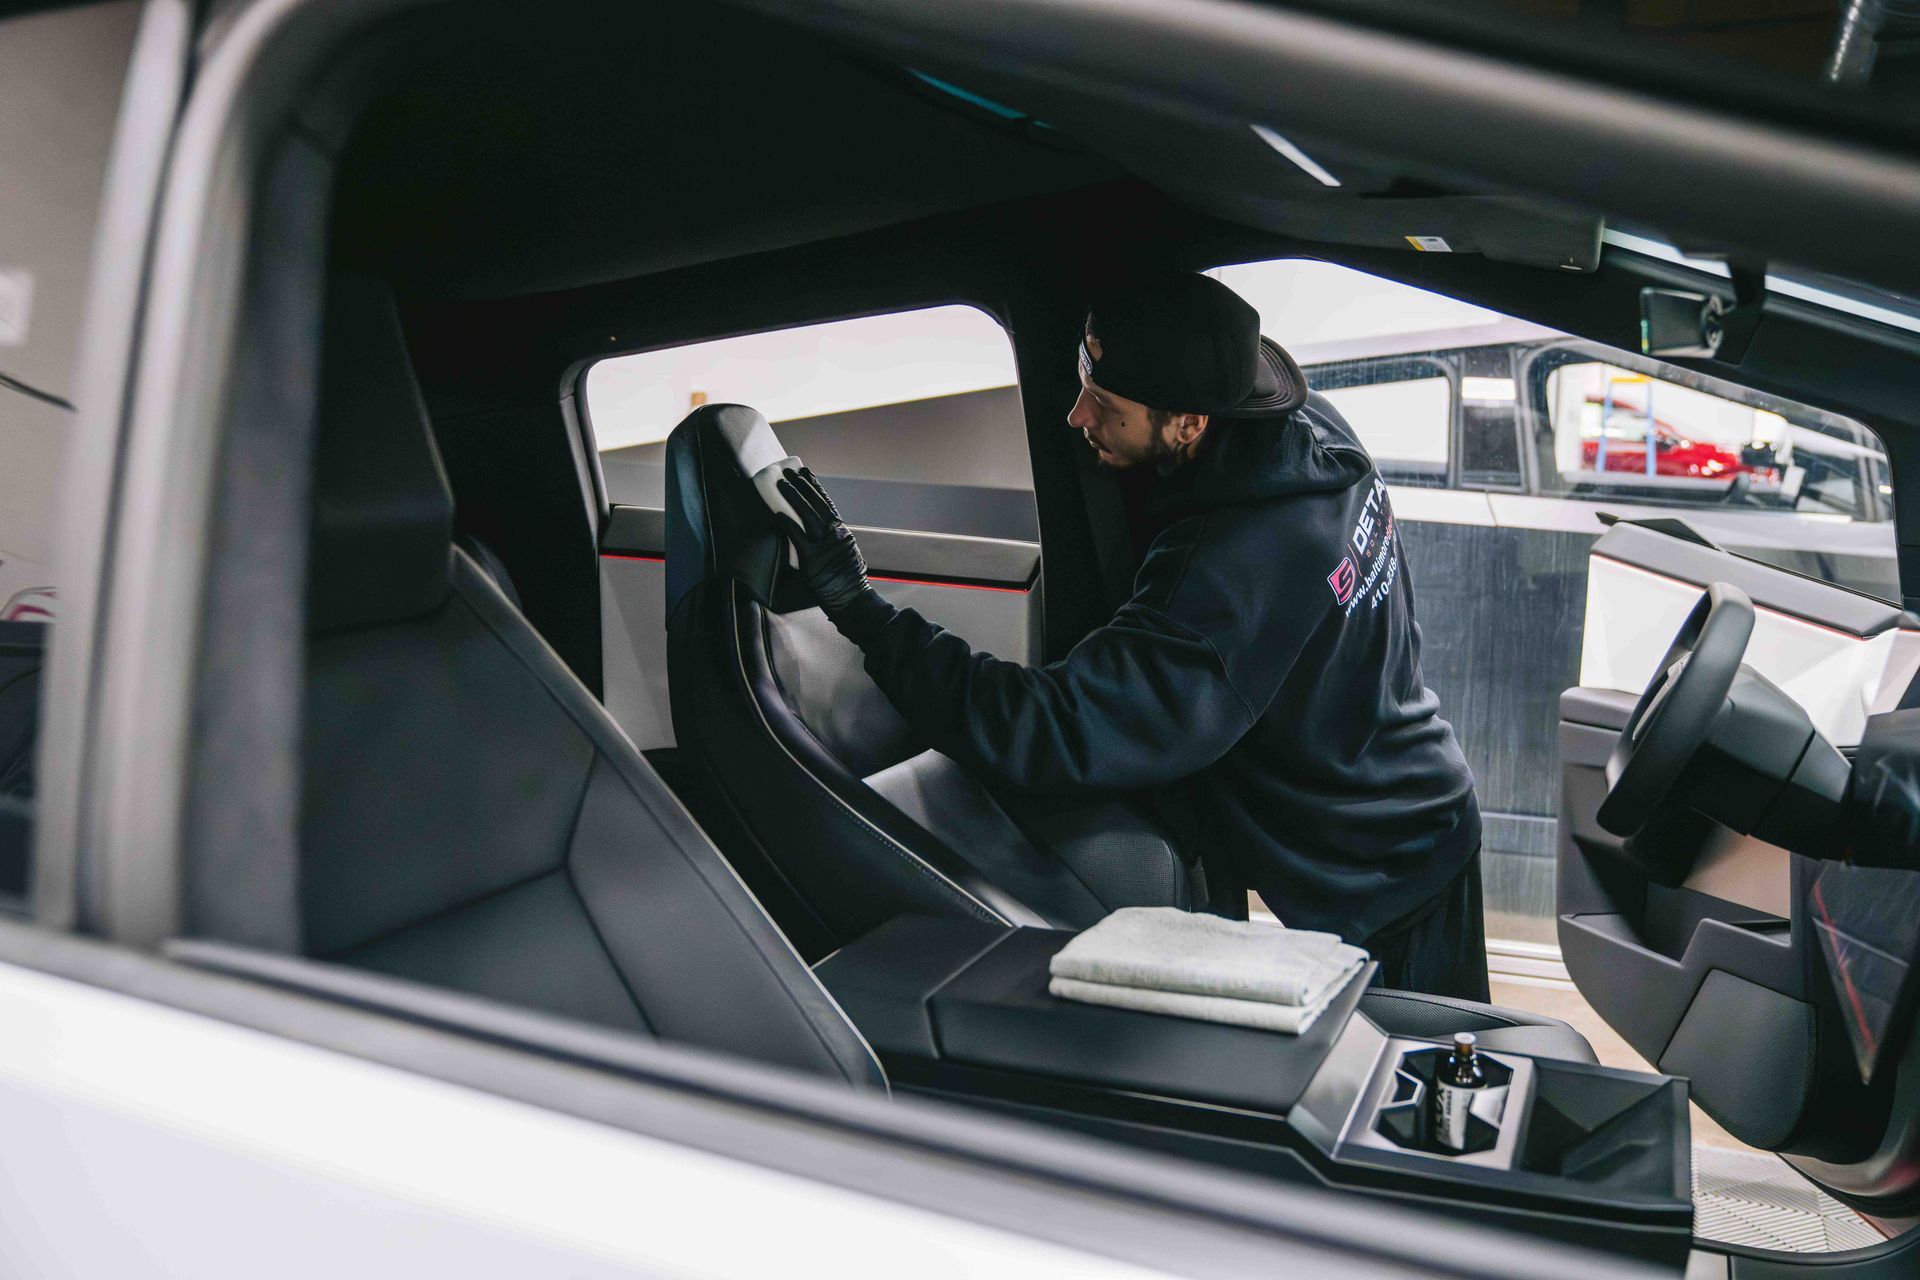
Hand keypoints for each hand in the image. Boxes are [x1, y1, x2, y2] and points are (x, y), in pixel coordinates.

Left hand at [772, 467, 894, 640]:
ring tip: (782, 483)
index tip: (807, 473)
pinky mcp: (813, 559)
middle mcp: (835, 534)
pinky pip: (797, 537)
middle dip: (802, 485)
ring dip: (793, 496)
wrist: (852, 600)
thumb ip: (835, 543)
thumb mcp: (846, 555)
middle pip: (816, 504)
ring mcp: (824, 546)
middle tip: (789, 471)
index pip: (827, 504)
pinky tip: (777, 512)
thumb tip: (824, 536)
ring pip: (807, 514)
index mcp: (842, 533)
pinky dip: (787, 524)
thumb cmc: (847, 582)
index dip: (815, 487)